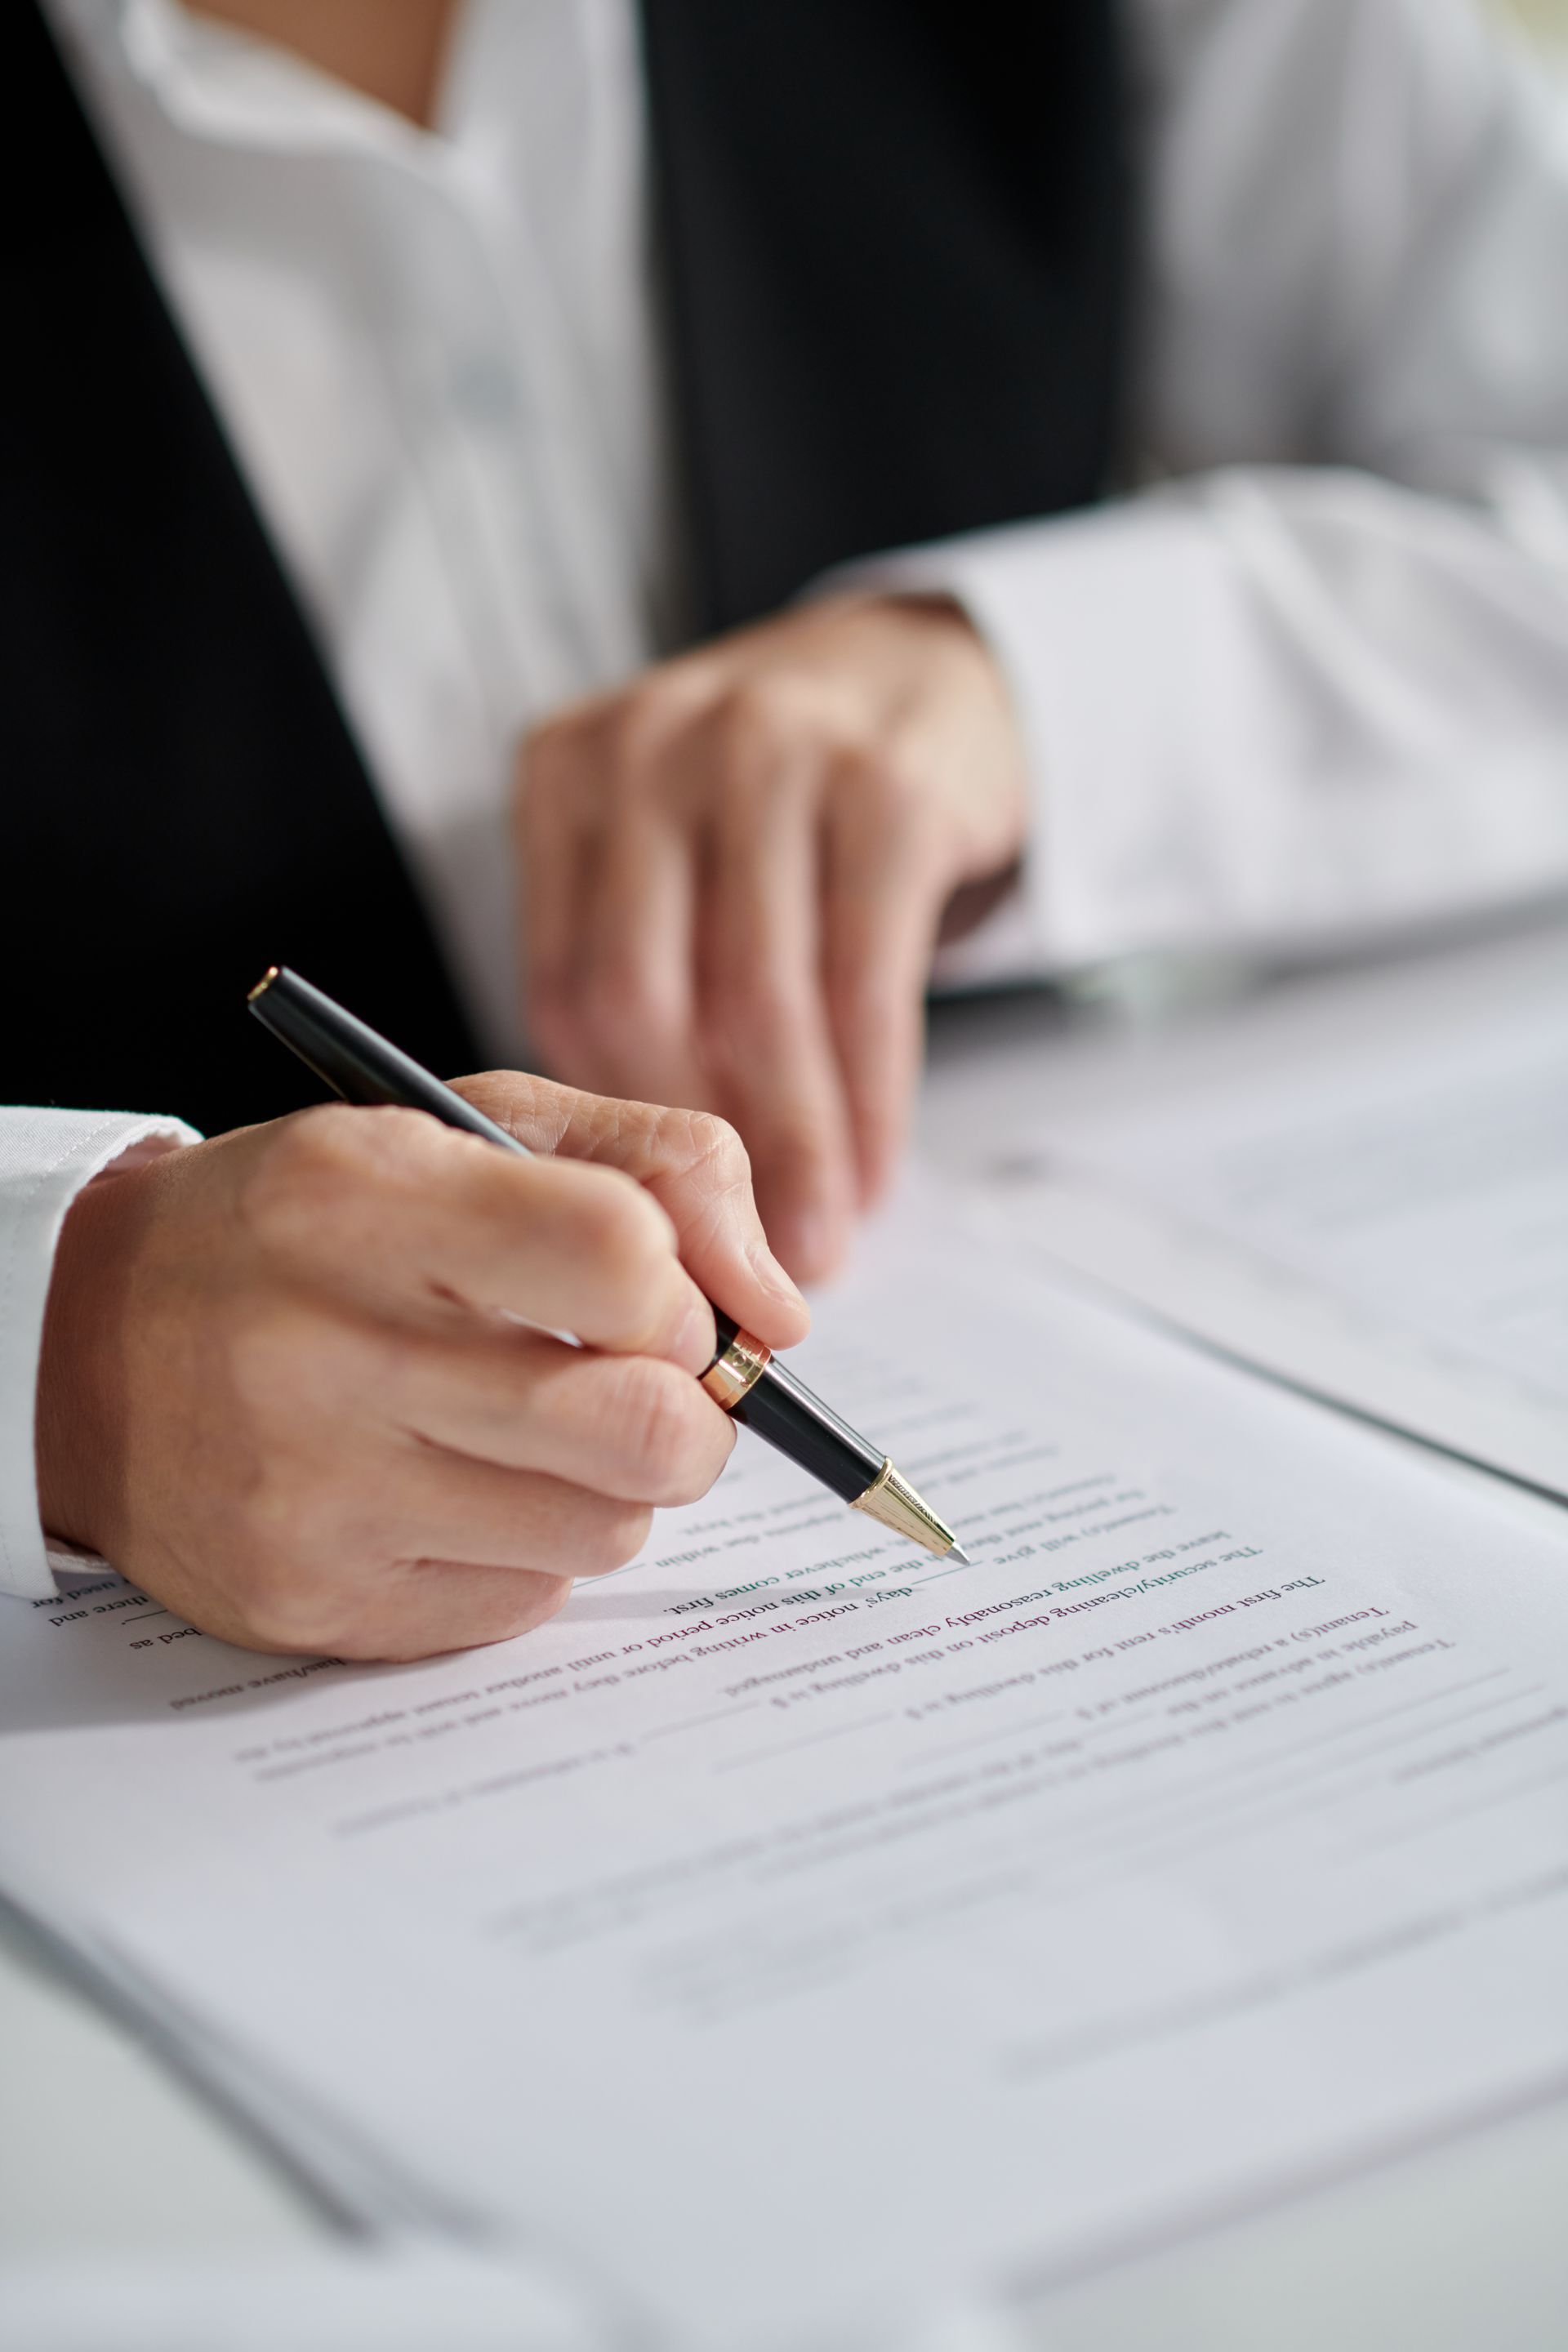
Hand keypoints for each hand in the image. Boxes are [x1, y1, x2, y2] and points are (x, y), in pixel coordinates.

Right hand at [34, 1081, 806, 1661]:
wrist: (95, 1344)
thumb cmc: (318, 1223)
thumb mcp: (472, 1126)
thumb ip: (660, 1170)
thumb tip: (781, 1315)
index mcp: (360, 1195)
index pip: (622, 1255)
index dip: (683, 1290)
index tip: (656, 1296)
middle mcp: (321, 1349)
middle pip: (644, 1427)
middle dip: (689, 1410)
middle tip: (643, 1380)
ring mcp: (312, 1495)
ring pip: (608, 1529)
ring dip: (614, 1482)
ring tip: (535, 1425)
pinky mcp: (315, 1603)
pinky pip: (529, 1603)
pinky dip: (534, 1548)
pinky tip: (459, 1487)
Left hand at [519, 595, 1026, 1282]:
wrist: (920, 671)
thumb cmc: (775, 797)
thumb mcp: (667, 848)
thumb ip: (633, 977)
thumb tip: (638, 1197)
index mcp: (569, 773)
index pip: (562, 986)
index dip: (609, 1130)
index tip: (650, 1231)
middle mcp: (656, 748)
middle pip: (642, 996)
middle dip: (690, 1155)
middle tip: (734, 1262)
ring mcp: (772, 753)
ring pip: (757, 1001)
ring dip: (793, 1149)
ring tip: (817, 1243)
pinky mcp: (886, 788)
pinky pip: (866, 983)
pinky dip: (869, 1100)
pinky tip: (872, 1169)